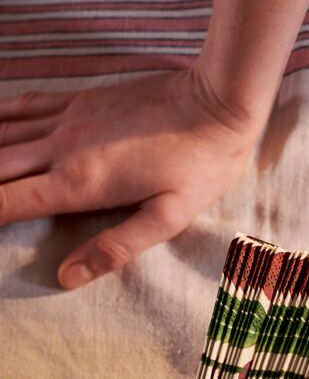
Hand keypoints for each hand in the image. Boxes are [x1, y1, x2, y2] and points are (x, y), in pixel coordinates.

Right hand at [0, 66, 265, 287]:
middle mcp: (61, 147)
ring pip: (0, 134)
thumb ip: (115, 248)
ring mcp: (67, 119)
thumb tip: (66, 278)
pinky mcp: (79, 100)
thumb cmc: (200, 165)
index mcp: (79, 182)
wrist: (216, 102)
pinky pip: (23, 106)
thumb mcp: (168, 218)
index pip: (7, 202)